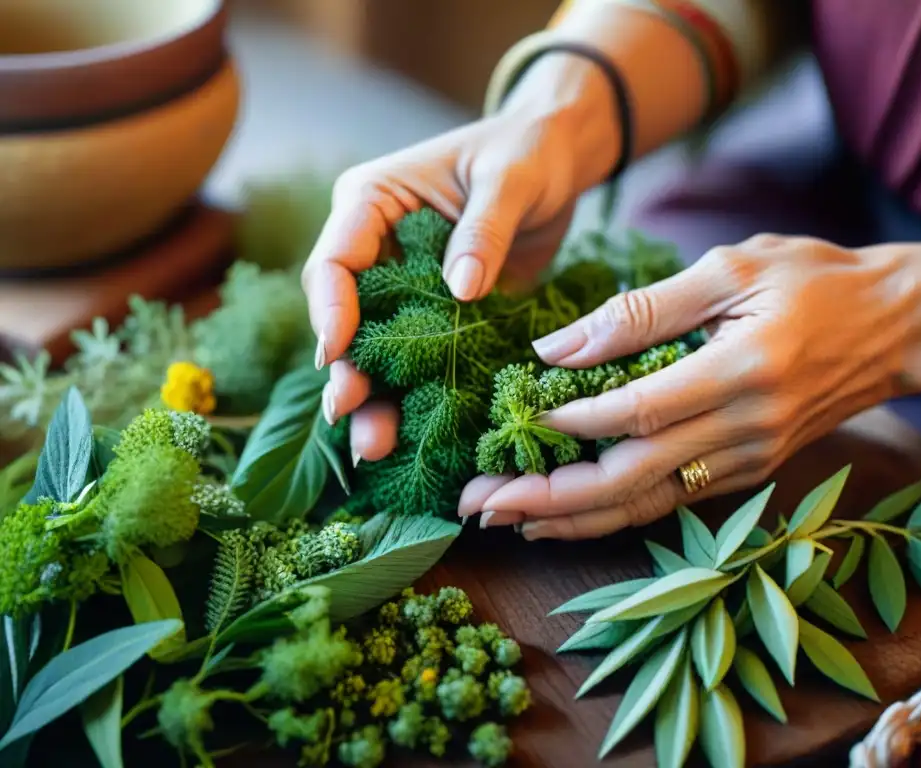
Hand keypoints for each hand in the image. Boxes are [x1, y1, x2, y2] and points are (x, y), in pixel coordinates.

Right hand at [301, 108, 592, 462]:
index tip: (339, 352)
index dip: (332, 309)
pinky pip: (419, 360)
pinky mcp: (437, 315)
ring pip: (376, 350)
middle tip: (349, 415)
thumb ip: (484, 231)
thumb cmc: (528, 153)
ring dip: (374, 398)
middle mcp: (375, 250)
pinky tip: (415, 435)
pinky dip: (416, 395)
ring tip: (374, 447)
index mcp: (371, 203)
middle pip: (345, 317)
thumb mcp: (511, 180)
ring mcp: (403, 287)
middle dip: (346, 369)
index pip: (335, 261)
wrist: (557, 165)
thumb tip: (460, 290)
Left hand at [459, 234, 920, 539]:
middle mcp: (745, 431)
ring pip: (646, 504)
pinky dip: (610, 513)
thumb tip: (556, 347)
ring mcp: (747, 460)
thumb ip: (641, 309)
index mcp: (741, 372)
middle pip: (631, 478)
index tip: (514, 421)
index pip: (638, 411)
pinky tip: (563, 515)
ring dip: (569, 518)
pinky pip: (669, 502)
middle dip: (548, 496)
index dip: (571, 422)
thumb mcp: (730, 268)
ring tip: (501, 519)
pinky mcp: (746, 471)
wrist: (895, 325)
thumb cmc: (813, 280)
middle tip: (479, 502)